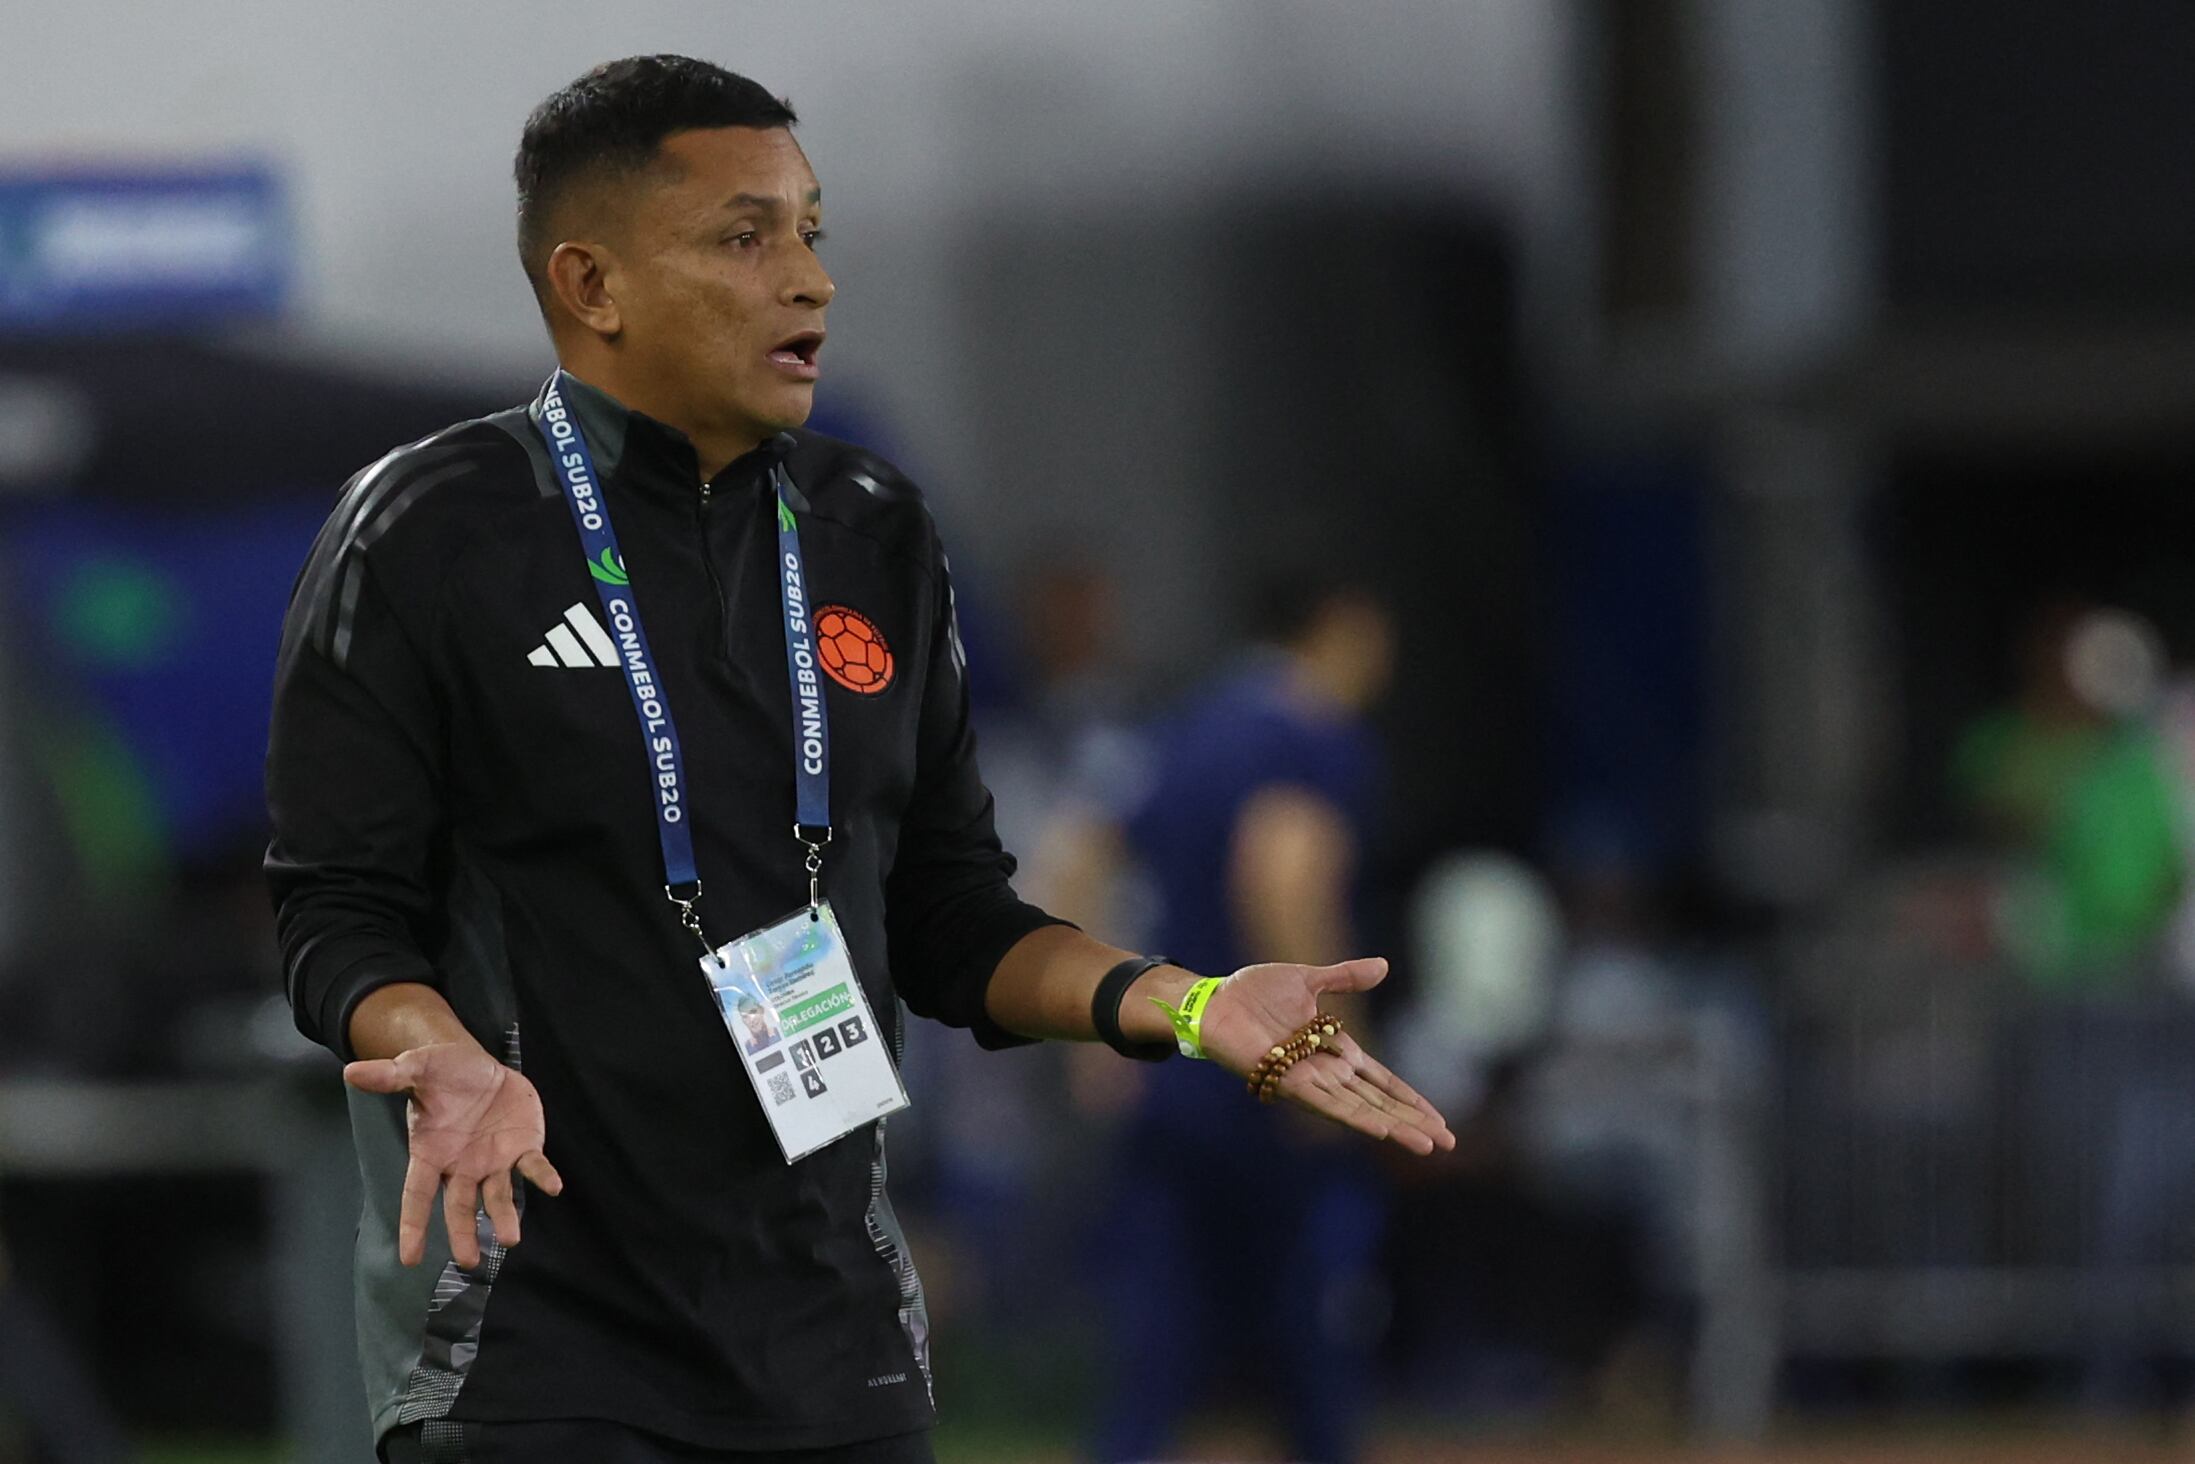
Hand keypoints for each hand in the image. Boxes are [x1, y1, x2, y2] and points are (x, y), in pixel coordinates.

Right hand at [343, 1041, 563, 1268]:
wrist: (480, 1066)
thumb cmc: (442, 1073)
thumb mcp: (417, 1068)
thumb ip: (390, 1076)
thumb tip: (351, 1071)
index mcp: (431, 1154)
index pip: (418, 1195)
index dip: (414, 1225)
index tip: (410, 1259)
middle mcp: (462, 1166)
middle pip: (460, 1206)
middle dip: (464, 1233)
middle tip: (468, 1262)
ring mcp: (494, 1160)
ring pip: (498, 1195)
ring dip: (504, 1216)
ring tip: (510, 1239)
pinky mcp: (523, 1148)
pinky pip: (532, 1166)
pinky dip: (542, 1176)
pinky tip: (553, 1186)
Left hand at [1196, 958, 1455, 1155]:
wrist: (1215, 1000)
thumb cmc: (1254, 992)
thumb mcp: (1309, 979)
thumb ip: (1346, 978)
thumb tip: (1384, 966)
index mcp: (1336, 1049)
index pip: (1383, 1081)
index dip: (1410, 1099)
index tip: (1439, 1119)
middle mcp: (1327, 1071)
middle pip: (1380, 1102)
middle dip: (1413, 1122)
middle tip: (1447, 1143)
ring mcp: (1309, 1080)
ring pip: (1361, 1110)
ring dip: (1394, 1127)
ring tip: (1425, 1144)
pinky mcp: (1289, 1083)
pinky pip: (1329, 1105)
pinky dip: (1356, 1117)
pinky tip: (1382, 1130)